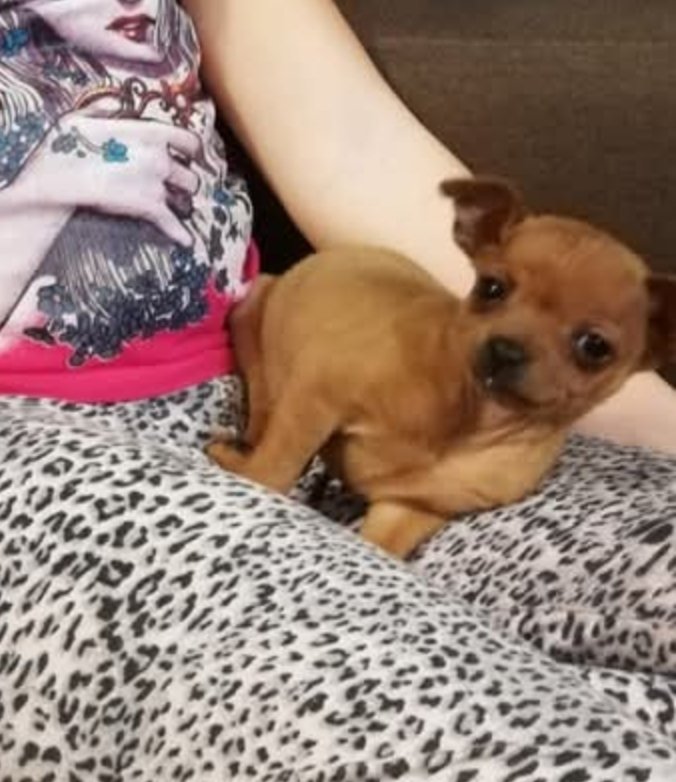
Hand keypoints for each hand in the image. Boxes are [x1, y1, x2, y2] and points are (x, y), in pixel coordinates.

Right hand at [27, 112, 202, 246]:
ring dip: (181, 204)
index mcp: (151, 132)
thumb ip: (106, 110)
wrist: (59, 178)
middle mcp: (161, 158)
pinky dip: (180, 234)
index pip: (191, 142)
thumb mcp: (84, 117)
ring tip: (175, 207)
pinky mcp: (150, 208)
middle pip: (191, 175)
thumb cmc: (65, 146)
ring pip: (186, 199)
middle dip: (184, 183)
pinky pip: (174, 224)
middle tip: (175, 187)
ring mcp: (157, 184)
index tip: (191, 158)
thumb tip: (115, 104)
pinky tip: (187, 241)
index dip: (193, 152)